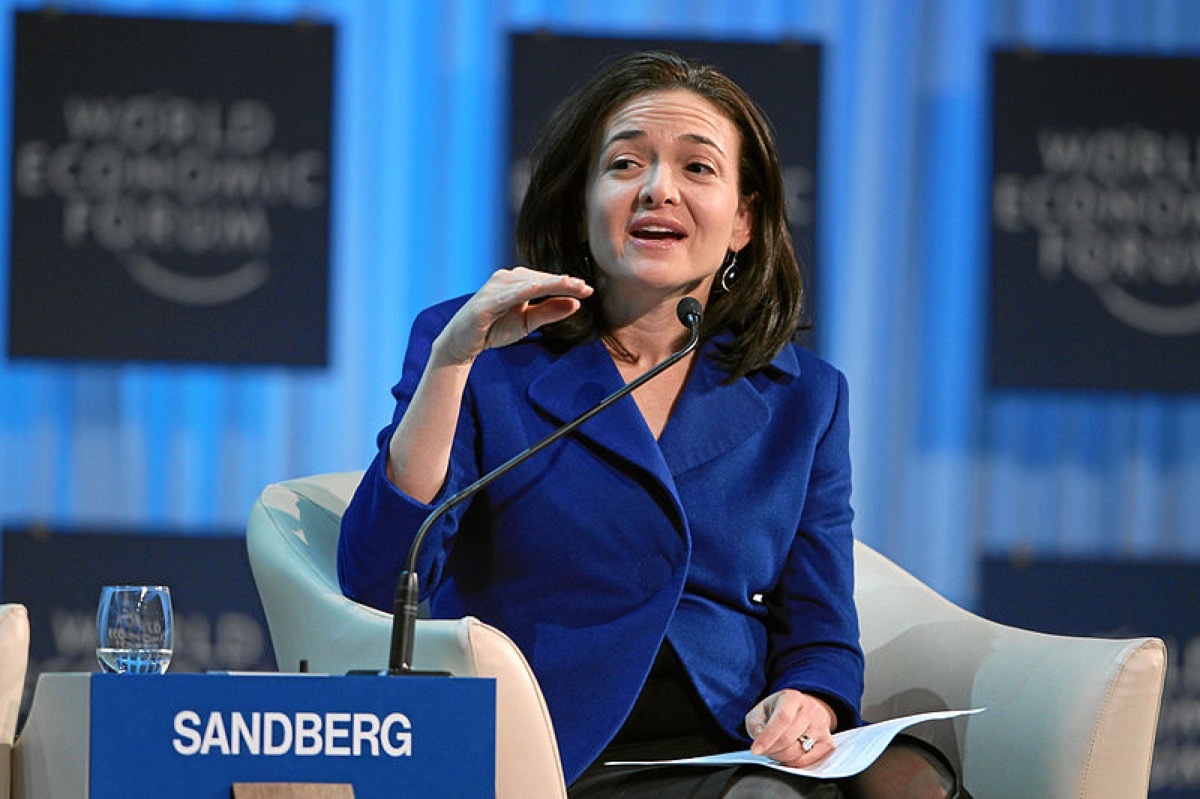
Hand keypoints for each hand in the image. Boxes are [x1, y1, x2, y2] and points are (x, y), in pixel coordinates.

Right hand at [433, 267, 592, 364]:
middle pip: (540, 278)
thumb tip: (576, 303)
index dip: (567, 284)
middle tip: (585, 287)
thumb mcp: (527, 322)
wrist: (462, 344)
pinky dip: (524, 290)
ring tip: (570, 284)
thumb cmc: (494, 329)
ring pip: (528, 283)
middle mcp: (505, 278)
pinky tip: (538, 287)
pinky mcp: (485, 301)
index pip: (546, 281)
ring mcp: (494, 288)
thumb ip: (549, 312)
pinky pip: (508, 294)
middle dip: (563, 282)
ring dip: (550, 283)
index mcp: (517, 281)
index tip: (588, 289)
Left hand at [745, 689, 836, 768]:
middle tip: (764, 749)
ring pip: (797, 752)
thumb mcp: (761, 710)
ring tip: (776, 749)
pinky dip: (793, 762)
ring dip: (781, 757)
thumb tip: (760, 738)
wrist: (804, 710)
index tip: (755, 750)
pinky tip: (788, 754)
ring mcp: (821, 727)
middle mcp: (810, 710)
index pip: (782, 718)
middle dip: (771, 749)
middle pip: (789, 739)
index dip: (768, 736)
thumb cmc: (778, 711)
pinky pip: (807, 761)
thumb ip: (755, 723)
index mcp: (792, 698)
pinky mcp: (827, 743)